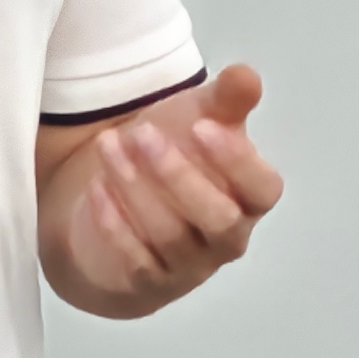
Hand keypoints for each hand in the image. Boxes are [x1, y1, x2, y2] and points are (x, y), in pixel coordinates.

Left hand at [45, 63, 281, 317]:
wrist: (125, 198)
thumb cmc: (177, 155)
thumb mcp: (201, 118)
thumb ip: (226, 99)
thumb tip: (246, 76)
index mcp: (250, 197)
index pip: (263, 190)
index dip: (238, 162)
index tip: (202, 126)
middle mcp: (226, 236)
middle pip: (218, 219)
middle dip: (177, 175)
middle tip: (140, 132)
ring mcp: (188, 265)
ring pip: (170, 237)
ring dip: (137, 190)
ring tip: (108, 146)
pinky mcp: (147, 281)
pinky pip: (135, 262)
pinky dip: (115, 225)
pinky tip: (95, 187)